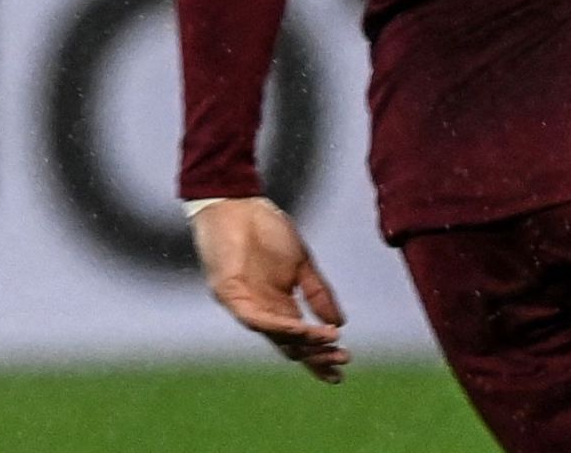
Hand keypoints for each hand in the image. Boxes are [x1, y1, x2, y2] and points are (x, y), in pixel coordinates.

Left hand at [193, 197, 350, 382]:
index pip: (299, 340)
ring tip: (331, 342)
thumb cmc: (265, 228)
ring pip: (275, 336)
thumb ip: (318, 293)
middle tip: (343, 359)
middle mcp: (261, 310)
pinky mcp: (228, 293)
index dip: (319, 356)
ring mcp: (244, 303)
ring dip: (304, 342)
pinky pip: (256, 319)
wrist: (237, 201)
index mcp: (278, 305)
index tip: (342, 369)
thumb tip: (339, 324)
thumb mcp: (301, 263)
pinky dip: (280, 326)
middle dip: (316, 356)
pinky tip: (302, 327)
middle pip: (289, 345)